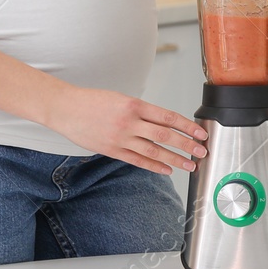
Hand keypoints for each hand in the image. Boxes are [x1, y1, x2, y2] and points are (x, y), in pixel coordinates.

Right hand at [47, 87, 208, 174]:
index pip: (167, 117)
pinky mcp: (112, 150)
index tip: (200, 132)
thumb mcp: (120, 98)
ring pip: (154, 151)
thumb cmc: (92, 101)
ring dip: (174, 159)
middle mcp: (129, 122)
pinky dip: (154, 166)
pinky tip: (167, 170)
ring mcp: (120, 138)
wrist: (65, 109)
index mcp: (134, 104)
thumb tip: (162, 123)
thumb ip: (140, 111)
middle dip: (186, 144)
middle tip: (201, 151)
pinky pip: (137, 161)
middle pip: (165, 135)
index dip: (187, 126)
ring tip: (189, 164)